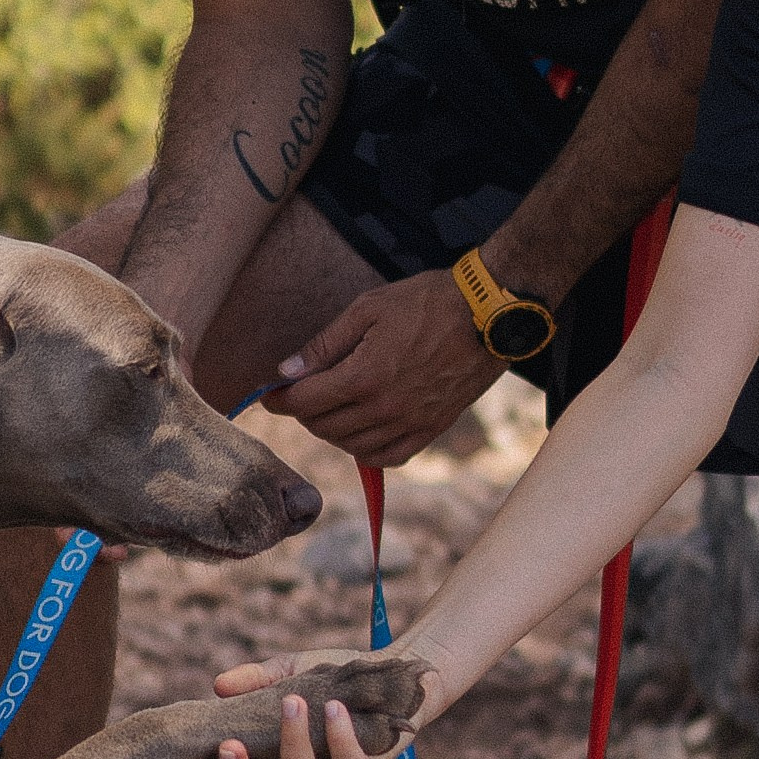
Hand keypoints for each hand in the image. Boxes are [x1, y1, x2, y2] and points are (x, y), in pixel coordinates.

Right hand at [176, 646, 434, 758]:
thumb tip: (219, 686)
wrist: (395, 674)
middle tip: (228, 746)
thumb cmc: (336, 678)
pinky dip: (340, 737)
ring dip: (292, 742)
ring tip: (292, 702)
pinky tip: (334, 708)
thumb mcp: (290, 672)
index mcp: (275, 757)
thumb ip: (256, 680)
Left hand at [265, 267, 503, 464]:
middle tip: (302, 394)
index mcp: (364, 377)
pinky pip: (389, 456)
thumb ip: (324, 345)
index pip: (305, 402)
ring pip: (352, 446)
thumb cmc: (427, 302)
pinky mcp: (432, 429)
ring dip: (332, 431)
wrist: (488, 314)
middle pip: (324, 427)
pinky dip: (367, 450)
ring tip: (330, 408)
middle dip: (304, 412)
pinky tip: (362, 431)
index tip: (270, 395)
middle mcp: (385, 408)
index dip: (280, 400)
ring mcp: (410, 423)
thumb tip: (287, 371)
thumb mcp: (367, 309)